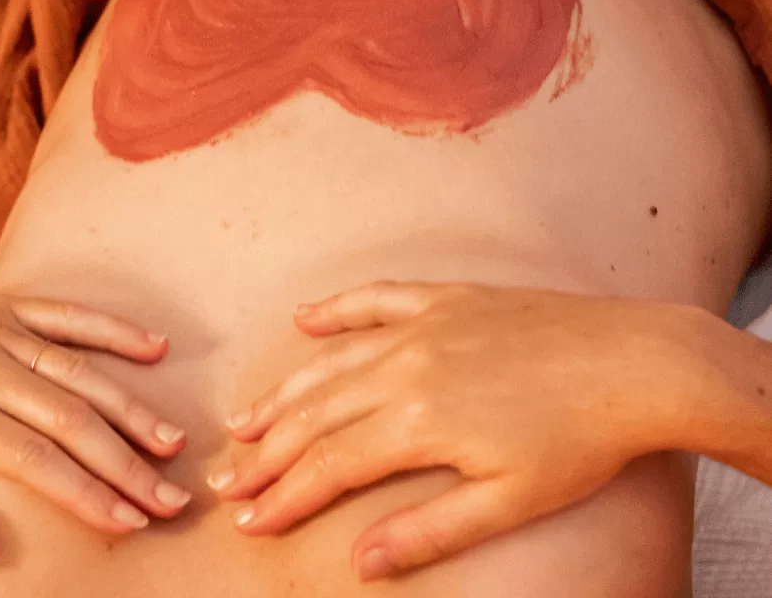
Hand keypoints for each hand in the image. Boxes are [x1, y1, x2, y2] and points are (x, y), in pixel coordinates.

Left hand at [0, 289, 191, 565]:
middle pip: (71, 419)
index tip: (130, 522)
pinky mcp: (5, 305)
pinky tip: (155, 348)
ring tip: (173, 440)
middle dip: (126, 462)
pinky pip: (68, 314)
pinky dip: (114, 329)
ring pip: (80, 370)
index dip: (87, 493)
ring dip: (132, 406)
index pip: (35, 460)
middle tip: (172, 496)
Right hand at [210, 280, 703, 580]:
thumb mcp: (507, 501)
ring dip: (284, 392)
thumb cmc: (578, 442)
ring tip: (245, 419)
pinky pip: (377, 298)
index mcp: (417, 419)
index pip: (329, 463)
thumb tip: (360, 563)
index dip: (284, 494)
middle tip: (227, 477)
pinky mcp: (447, 299)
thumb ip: (428, 531)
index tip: (247, 518)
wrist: (634, 361)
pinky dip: (337, 309)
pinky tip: (304, 318)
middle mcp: (405, 365)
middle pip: (316, 413)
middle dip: (267, 451)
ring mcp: (423, 325)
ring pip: (332, 361)